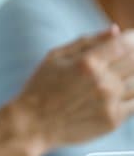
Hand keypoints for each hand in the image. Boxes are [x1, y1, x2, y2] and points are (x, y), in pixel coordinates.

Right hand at [12, 27, 133, 148]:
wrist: (32, 125)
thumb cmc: (40, 88)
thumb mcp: (55, 57)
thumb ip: (87, 41)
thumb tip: (116, 30)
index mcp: (88, 62)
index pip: (126, 44)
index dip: (131, 38)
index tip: (129, 39)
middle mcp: (102, 81)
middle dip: (131, 57)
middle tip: (117, 62)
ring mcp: (109, 102)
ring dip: (130, 78)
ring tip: (109, 81)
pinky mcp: (113, 120)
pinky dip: (130, 97)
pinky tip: (115, 96)